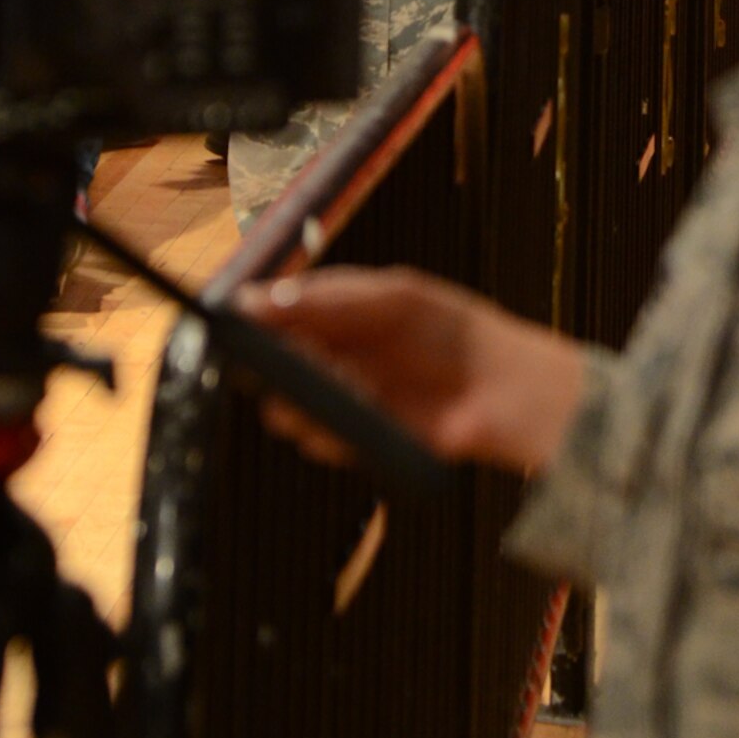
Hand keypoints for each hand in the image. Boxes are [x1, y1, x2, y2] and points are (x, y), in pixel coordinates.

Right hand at [236, 266, 583, 474]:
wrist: (503, 392)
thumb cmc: (452, 331)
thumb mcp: (389, 300)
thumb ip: (325, 300)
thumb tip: (258, 299)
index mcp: (337, 308)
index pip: (276, 310)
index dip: (254, 318)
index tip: (236, 324)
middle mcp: (332, 352)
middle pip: (274, 362)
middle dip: (280, 364)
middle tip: (310, 361)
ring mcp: (343, 396)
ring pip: (289, 406)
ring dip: (311, 401)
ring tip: (356, 386)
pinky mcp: (357, 437)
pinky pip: (319, 439)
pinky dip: (334, 431)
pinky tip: (369, 414)